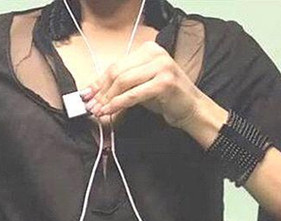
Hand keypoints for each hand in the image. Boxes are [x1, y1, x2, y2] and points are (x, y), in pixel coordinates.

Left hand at [81, 40, 203, 128]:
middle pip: (117, 72)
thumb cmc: (167, 98)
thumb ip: (123, 84)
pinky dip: (118, 104)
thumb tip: (96, 91)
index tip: (87, 94)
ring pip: (123, 82)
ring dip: (107, 99)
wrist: (192, 109)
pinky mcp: (164, 83)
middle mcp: (155, 54)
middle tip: (91, 105)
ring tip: (99, 111)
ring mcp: (161, 67)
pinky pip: (133, 94)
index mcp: (149, 50)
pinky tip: (110, 111)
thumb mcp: (142, 85)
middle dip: (101, 91)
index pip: (116, 65)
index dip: (99, 81)